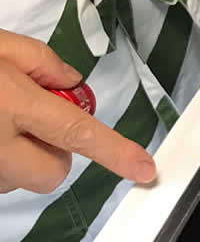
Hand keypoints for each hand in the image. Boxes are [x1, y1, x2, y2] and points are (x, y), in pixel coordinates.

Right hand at [0, 30, 155, 193]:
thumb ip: (42, 62)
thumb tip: (70, 84)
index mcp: (11, 103)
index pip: (77, 132)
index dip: (115, 152)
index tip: (143, 168)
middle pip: (51, 173)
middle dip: (56, 152)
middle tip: (34, 119)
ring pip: (21, 179)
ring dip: (21, 156)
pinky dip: (1, 160)